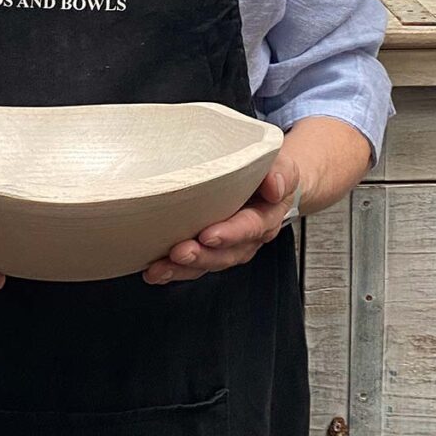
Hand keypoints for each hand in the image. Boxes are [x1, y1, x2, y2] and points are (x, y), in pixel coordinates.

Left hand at [142, 152, 299, 284]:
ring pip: (207, 263)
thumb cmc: (269, 173)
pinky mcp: (209, 249)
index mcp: (266, 216)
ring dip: (182, 268)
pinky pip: (193, 265)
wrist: (270, 184)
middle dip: (202, 256)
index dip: (230, 234)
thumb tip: (274, 186)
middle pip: (226, 253)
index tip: (208, 235)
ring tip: (159, 268)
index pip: (251, 227)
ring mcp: (228, 246)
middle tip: (180, 253)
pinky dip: (173, 270)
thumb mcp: (280, 164)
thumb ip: (280, 172)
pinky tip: (154, 271)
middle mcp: (248, 237)